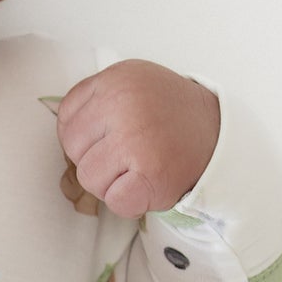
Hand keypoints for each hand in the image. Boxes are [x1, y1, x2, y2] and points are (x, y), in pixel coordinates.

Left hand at [53, 60, 219, 217]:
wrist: (219, 133)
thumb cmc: (168, 114)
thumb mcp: (131, 84)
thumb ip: (94, 99)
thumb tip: (62, 130)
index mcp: (115, 79)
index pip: (66, 118)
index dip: (84, 137)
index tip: (109, 138)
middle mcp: (123, 104)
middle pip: (72, 149)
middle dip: (95, 159)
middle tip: (128, 155)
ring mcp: (136, 139)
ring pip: (89, 178)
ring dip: (111, 183)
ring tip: (138, 168)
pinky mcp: (151, 173)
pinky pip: (115, 201)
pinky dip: (130, 202)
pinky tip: (147, 185)